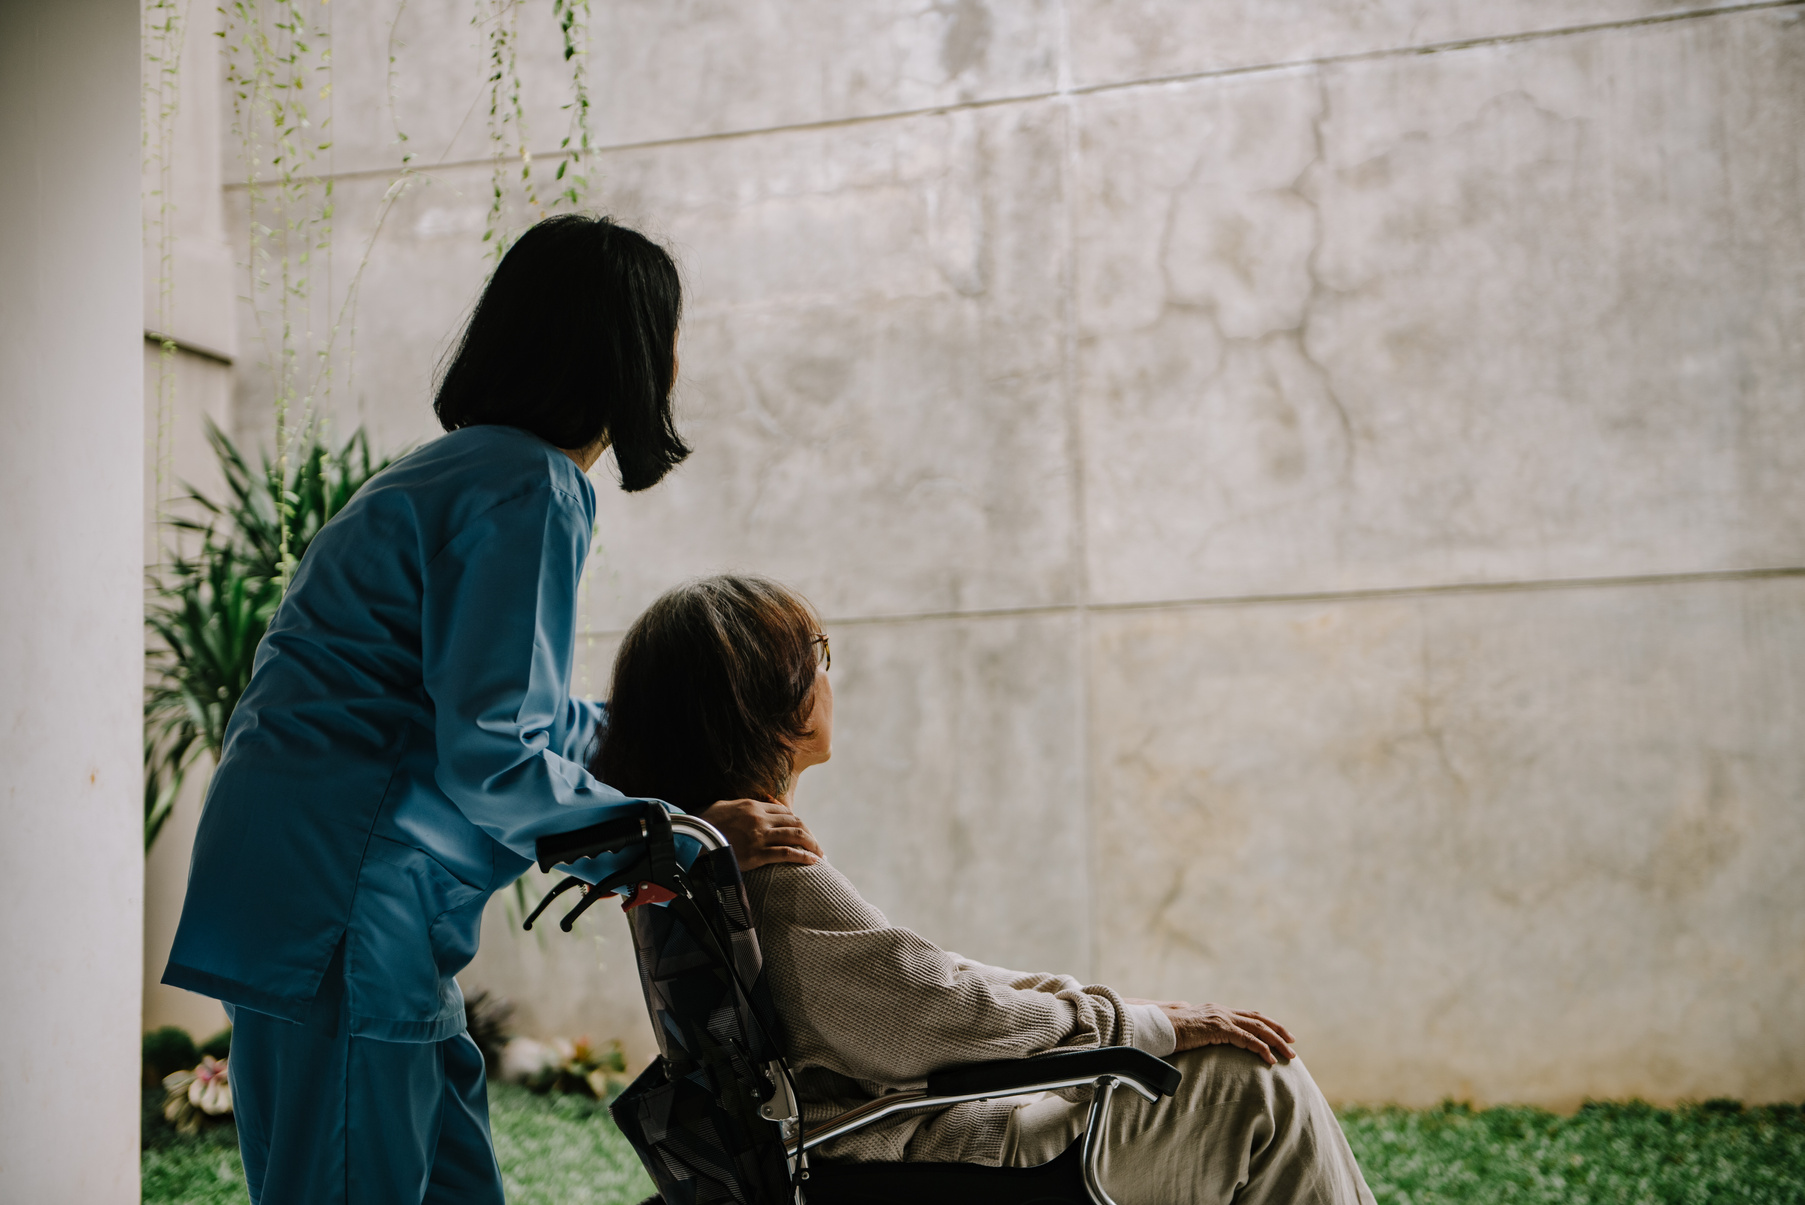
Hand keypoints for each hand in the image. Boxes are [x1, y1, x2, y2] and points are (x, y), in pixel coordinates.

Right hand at [699, 798, 822, 870]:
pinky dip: (803, 857)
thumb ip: (739, 806)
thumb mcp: (722, 806)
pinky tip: (812, 861)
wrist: (692, 839)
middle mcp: (760, 818)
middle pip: (795, 822)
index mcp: (752, 805)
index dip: (796, 821)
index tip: (802, 831)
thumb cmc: (703, 824)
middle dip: (809, 834)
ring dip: (812, 845)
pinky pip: (786, 854)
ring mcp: (759, 836)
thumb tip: (748, 807)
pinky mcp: (756, 854)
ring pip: (796, 836)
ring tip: (820, 854)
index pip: (784, 811)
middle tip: (816, 845)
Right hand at [1132, 1000, 1295, 1064]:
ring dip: (1276, 1042)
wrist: (1156, 1026)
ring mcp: (1220, 1018)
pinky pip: (1246, 1039)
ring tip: (1288, 1055)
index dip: (1266, 1024)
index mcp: (1216, 1011)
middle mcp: (1221, 1011)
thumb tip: (1202, 1038)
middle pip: (1258, 1019)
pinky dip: (1261, 1049)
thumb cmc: (1168, 1031)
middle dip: (1278, 1030)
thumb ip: (1200, 1032)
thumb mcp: (1189, 1031)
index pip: (1248, 1015)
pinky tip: (1270, 1059)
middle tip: (1292, 1043)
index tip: (1280, 1034)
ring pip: (1257, 1028)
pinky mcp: (1218, 1028)